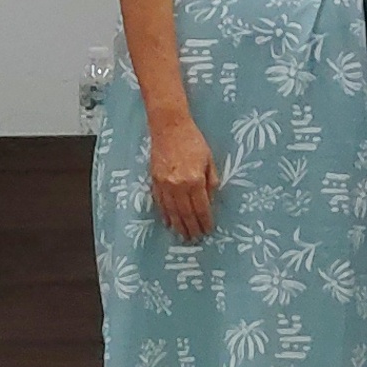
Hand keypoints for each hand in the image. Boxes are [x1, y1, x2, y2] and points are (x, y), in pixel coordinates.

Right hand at [149, 112, 218, 242]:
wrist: (169, 127)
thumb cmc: (193, 141)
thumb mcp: (209, 160)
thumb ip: (211, 181)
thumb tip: (210, 200)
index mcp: (194, 180)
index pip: (201, 207)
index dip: (205, 221)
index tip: (208, 230)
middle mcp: (178, 186)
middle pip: (186, 213)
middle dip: (191, 228)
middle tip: (195, 239)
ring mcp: (164, 185)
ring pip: (172, 211)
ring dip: (178, 226)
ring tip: (183, 236)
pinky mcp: (155, 181)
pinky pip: (160, 203)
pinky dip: (165, 214)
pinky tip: (169, 222)